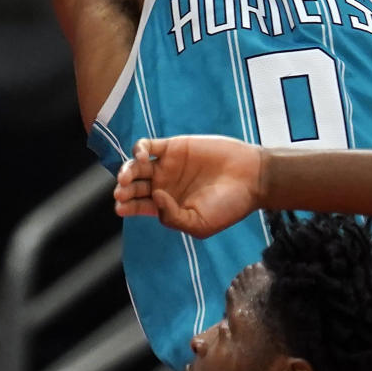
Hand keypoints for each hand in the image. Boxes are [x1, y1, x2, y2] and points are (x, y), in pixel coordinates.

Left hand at [114, 135, 264, 238]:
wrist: (250, 178)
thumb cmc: (228, 206)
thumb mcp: (199, 224)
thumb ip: (173, 217)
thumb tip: (155, 196)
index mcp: (166, 206)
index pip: (138, 206)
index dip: (126, 206)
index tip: (121, 208)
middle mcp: (163, 185)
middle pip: (133, 186)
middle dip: (123, 189)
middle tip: (122, 192)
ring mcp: (167, 165)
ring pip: (136, 166)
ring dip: (126, 171)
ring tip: (127, 177)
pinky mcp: (173, 147)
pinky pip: (147, 146)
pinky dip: (138, 150)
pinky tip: (141, 158)